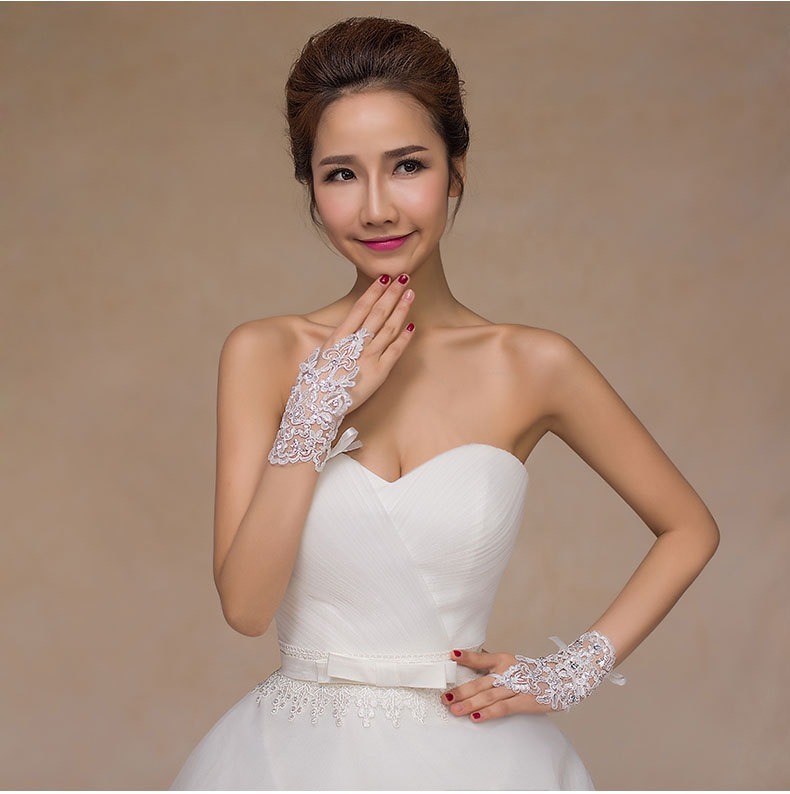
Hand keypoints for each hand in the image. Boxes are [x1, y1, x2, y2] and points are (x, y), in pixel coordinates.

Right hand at [319, 273, 415, 413]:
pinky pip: (394, 351)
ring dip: (400, 309)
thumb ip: (335, 342)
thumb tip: (344, 332)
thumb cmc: (315, 383)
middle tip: (402, 278)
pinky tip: (412, 324)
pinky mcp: (379, 373)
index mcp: (339, 337)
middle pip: (377, 313)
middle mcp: (355, 344)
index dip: (373, 292)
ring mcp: (368, 358)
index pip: (360, 308)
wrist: (316, 406)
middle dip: (391, 294)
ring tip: (410, 294)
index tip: (382, 278)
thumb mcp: (320, 355)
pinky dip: (404, 337)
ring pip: (388, 328)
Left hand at [442, 648, 553, 722]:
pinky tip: (476, 717)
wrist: (562, 679)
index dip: (467, 657)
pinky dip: (489, 713)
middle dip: (461, 691)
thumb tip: (466, 658)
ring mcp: (517, 687)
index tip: (451, 655)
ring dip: (469, 703)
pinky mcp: (525, 702)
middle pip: (481, 682)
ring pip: (489, 696)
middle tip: (444, 698)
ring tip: (454, 709)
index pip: (482, 658)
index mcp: (504, 660)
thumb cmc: (529, 672)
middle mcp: (509, 672)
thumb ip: (490, 662)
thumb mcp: (510, 662)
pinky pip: (503, 708)